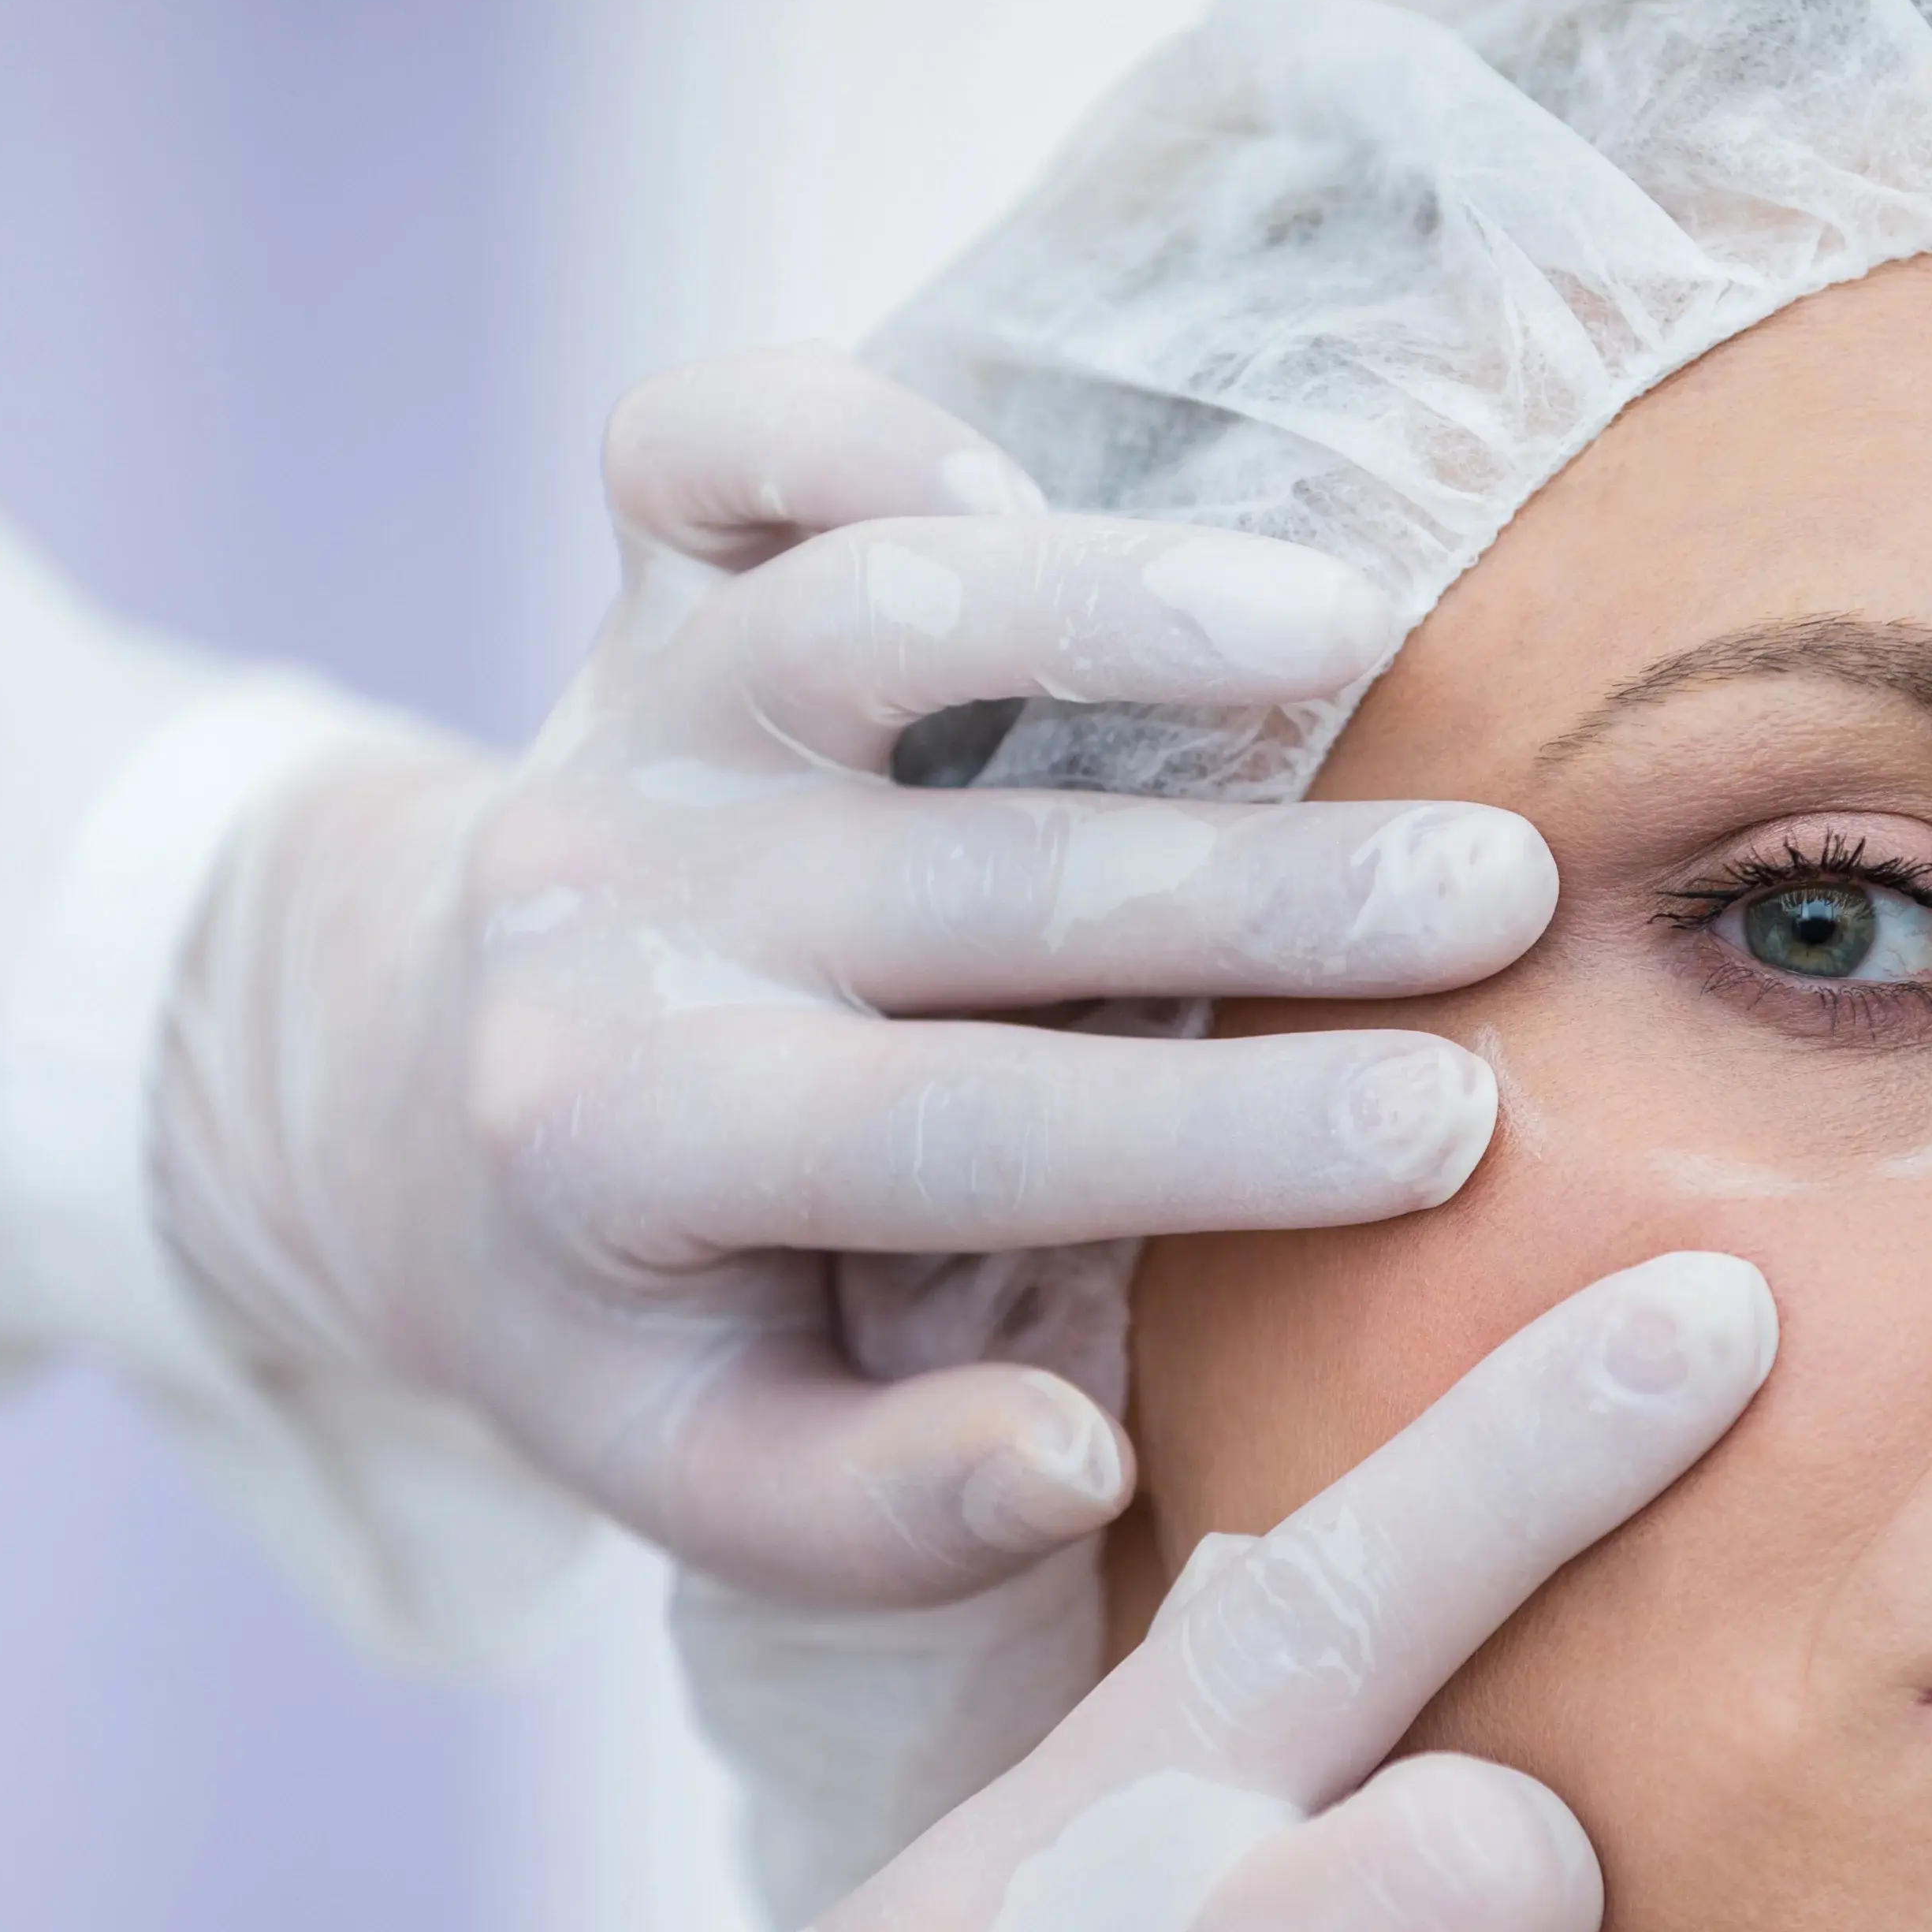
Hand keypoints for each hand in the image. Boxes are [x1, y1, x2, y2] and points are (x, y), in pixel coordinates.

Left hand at [152, 344, 1554, 1604]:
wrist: (428, 1114)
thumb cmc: (653, 1319)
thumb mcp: (722, 1478)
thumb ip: (888, 1507)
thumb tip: (1079, 1457)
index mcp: (636, 1148)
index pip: (957, 1137)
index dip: (1209, 1133)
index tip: (1442, 1135)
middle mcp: (624, 913)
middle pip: (974, 882)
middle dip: (1264, 888)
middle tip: (1504, 895)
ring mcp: (635, 722)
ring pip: (867, 617)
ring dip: (1122, 609)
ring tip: (1362, 626)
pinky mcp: (642, 587)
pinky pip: (706, 444)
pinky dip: (849, 424)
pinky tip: (1032, 475)